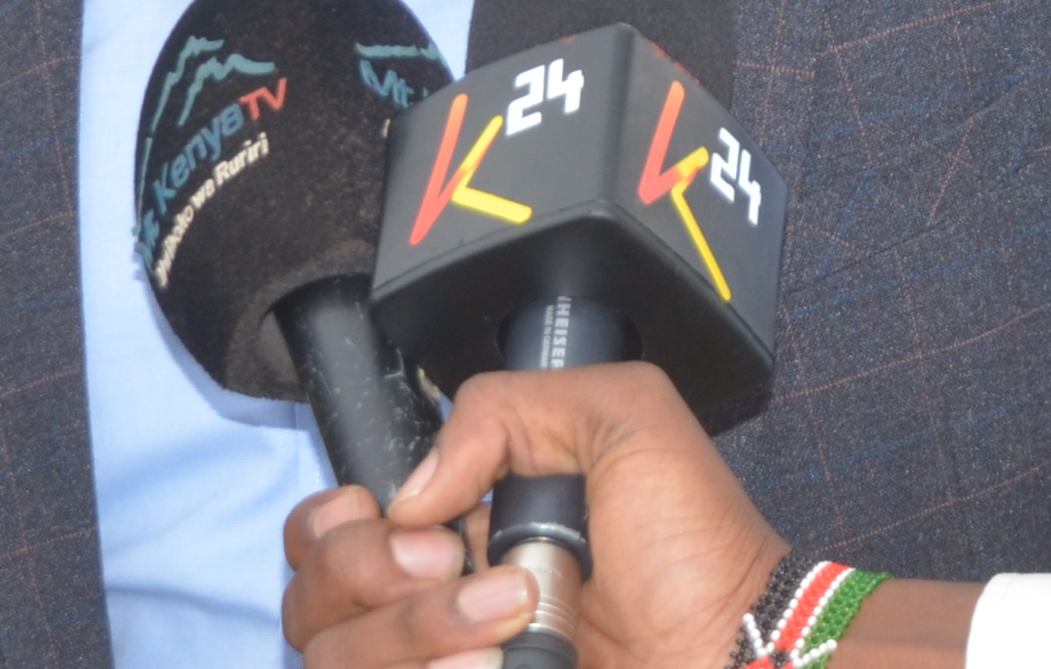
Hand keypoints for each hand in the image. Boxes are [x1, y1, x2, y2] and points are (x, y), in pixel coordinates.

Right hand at [285, 362, 782, 668]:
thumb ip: (501, 408)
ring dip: (413, 638)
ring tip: (511, 633)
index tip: (408, 524)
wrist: (742, 654)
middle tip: (464, 569)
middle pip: (309, 602)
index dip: (335, 528)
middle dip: (373, 580)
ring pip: (333, 664)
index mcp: (451, 528)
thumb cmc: (696, 547)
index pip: (321, 533)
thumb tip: (408, 495)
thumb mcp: (622, 416)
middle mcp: (429, 607)